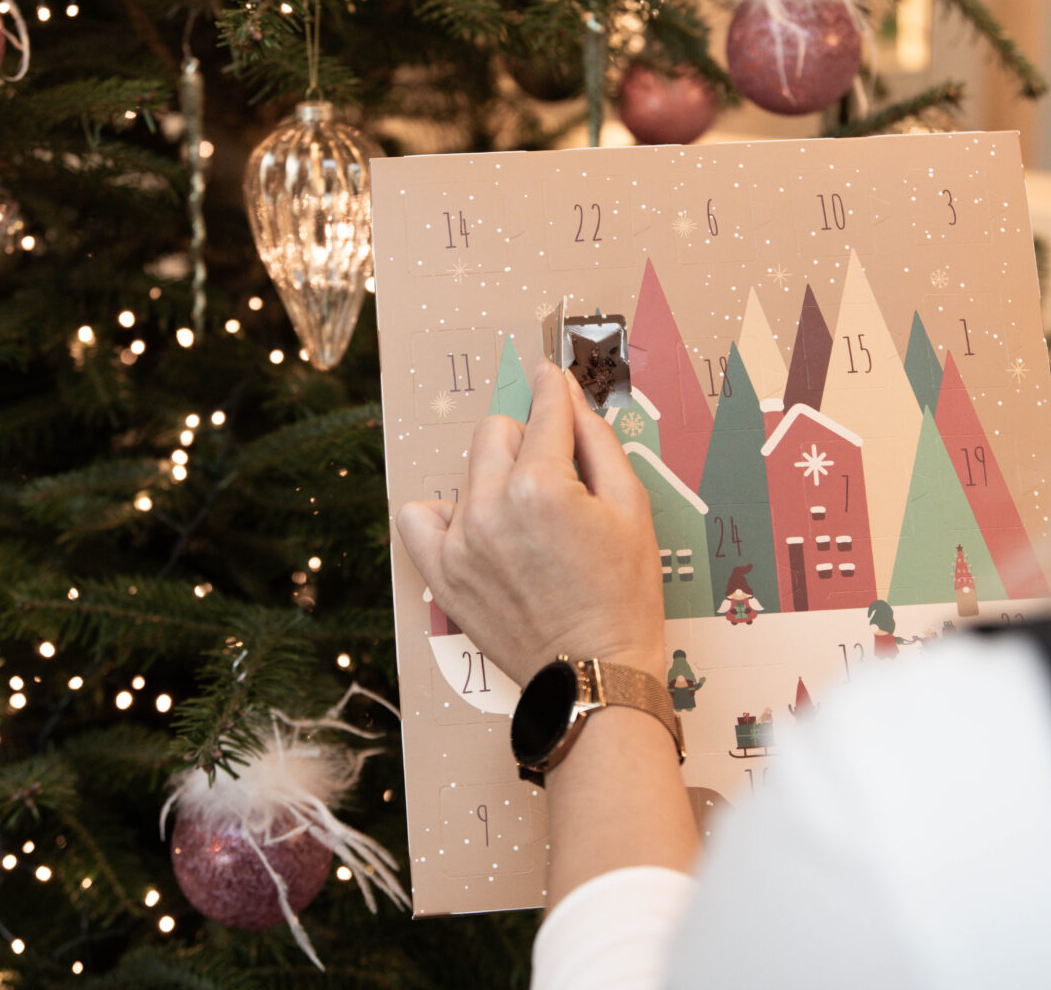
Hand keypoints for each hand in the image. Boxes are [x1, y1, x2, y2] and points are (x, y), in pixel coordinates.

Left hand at [396, 363, 665, 687]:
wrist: (594, 673)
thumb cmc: (623, 596)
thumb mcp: (631, 508)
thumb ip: (597, 441)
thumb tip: (567, 395)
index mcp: (541, 488)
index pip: (544, 412)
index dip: (553, 390)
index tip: (549, 377)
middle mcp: (490, 508)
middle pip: (497, 432)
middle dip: (528, 440)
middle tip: (556, 476)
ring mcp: (459, 542)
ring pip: (468, 470)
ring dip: (496, 478)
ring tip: (528, 519)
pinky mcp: (441, 573)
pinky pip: (419, 516)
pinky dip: (444, 514)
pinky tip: (477, 527)